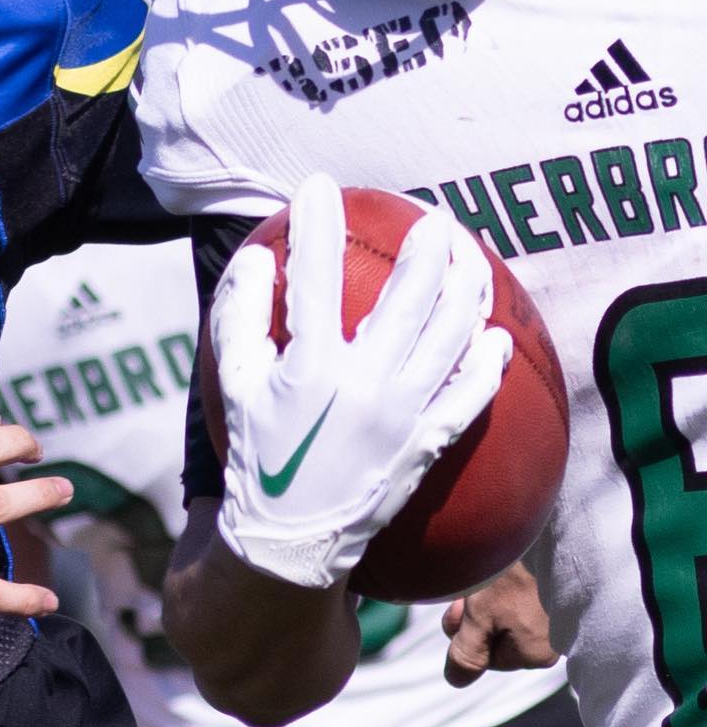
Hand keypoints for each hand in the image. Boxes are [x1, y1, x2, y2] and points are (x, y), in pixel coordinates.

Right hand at [211, 175, 511, 588]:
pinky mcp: (429, 444)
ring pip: (453, 336)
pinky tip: (493, 334)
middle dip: (428, 245)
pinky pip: (470, 396)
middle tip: (434, 214)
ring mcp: (405, 415)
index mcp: (309, 366)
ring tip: (472, 255)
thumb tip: (256, 256)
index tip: (321, 186)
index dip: (316, 223)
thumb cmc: (256, 451)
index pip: (313, 275)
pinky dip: (486, 363)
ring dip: (469, 288)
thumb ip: (239, 315)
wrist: (291, 540)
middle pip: (411, 296)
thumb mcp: (234, 381)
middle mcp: (365, 385)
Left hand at [443, 561, 558, 685]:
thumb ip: (467, 652)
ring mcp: (553, 616)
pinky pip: (519, 596)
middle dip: (475, 612)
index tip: (459, 604)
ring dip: (486, 594)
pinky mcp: (552, 590)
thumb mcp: (480, 617)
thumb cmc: (513, 575)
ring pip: (504, 612)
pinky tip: (501, 565)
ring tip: (486, 570)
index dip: (464, 631)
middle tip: (470, 586)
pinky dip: (503, 583)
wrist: (548, 531)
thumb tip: (455, 681)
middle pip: (495, 633)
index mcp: (534, 654)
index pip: (485, 655)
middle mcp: (550, 640)